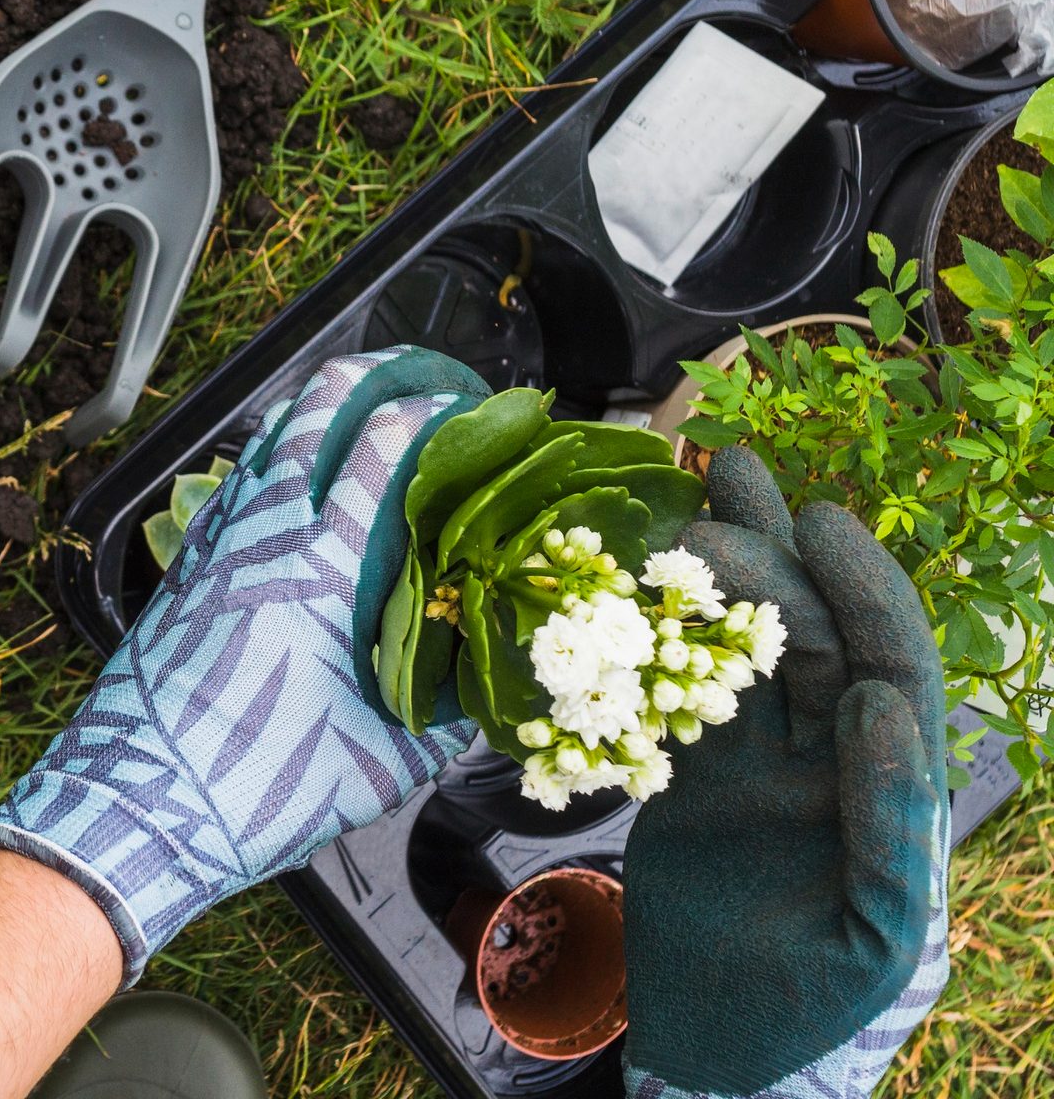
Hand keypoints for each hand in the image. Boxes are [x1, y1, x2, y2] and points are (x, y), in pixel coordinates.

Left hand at [0, 347, 492, 983]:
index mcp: (323, 568)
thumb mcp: (383, 765)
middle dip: (370, 376)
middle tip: (414, 375)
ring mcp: (214, 545)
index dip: (431, 411)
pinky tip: (286, 479)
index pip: (384, 448)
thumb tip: (489, 689)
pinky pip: (231, 487)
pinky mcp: (183, 569)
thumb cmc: (258, 789)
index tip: (471, 407)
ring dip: (313, 410)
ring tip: (355, 405)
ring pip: (265, 441)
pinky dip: (267, 461)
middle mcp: (264, 536)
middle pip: (315, 411)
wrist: (138, 807)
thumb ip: (446, 718)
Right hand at [622, 447, 948, 1097]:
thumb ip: (888, 824)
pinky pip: (681, 694)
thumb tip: (879, 706)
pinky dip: (664, 637)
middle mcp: (829, 763)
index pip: (886, 668)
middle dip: (778, 558)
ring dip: (727, 573)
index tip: (818, 523)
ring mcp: (761, 766)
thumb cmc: (808, 1008)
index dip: (861, 592)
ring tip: (698, 490)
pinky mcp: (696, 779)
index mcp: (886, 791)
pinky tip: (643, 582)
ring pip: (747, 650)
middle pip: (812, 637)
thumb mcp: (871, 934)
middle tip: (723, 488)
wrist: (718, 1047)